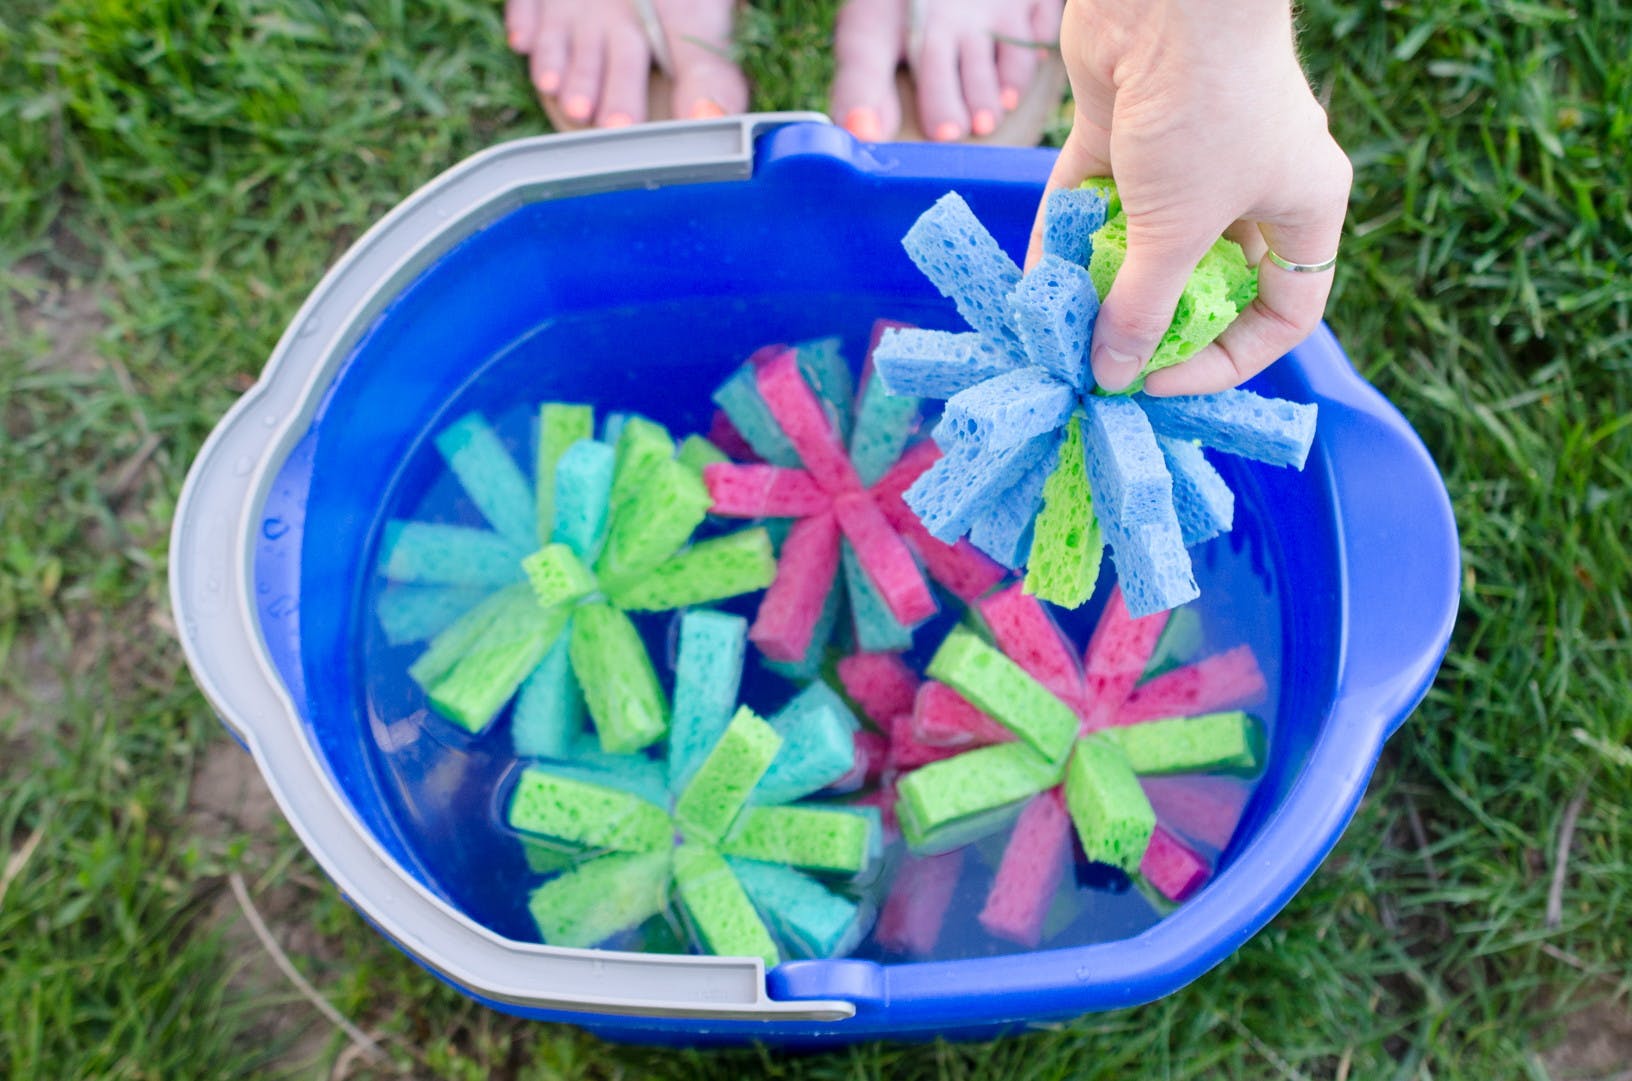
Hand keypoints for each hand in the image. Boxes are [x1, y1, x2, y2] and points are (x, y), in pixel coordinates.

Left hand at [1026, 0, 1351, 395]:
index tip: (1160, 382)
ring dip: (1101, 281)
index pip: (1282, 313)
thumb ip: (1145, 307)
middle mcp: (1250, 184)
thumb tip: (1114, 373)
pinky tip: (1032, 276)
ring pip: (1143, 238)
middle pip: (1204, 279)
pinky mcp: (1126, 126)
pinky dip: (1068, 231)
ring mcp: (1186, 155)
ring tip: (1058, 326)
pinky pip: (1095, 195)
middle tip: (1101, 361)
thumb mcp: (1178, 229)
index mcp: (1301, 207)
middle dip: (1151, 323)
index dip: (1226, 361)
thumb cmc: (1205, 109)